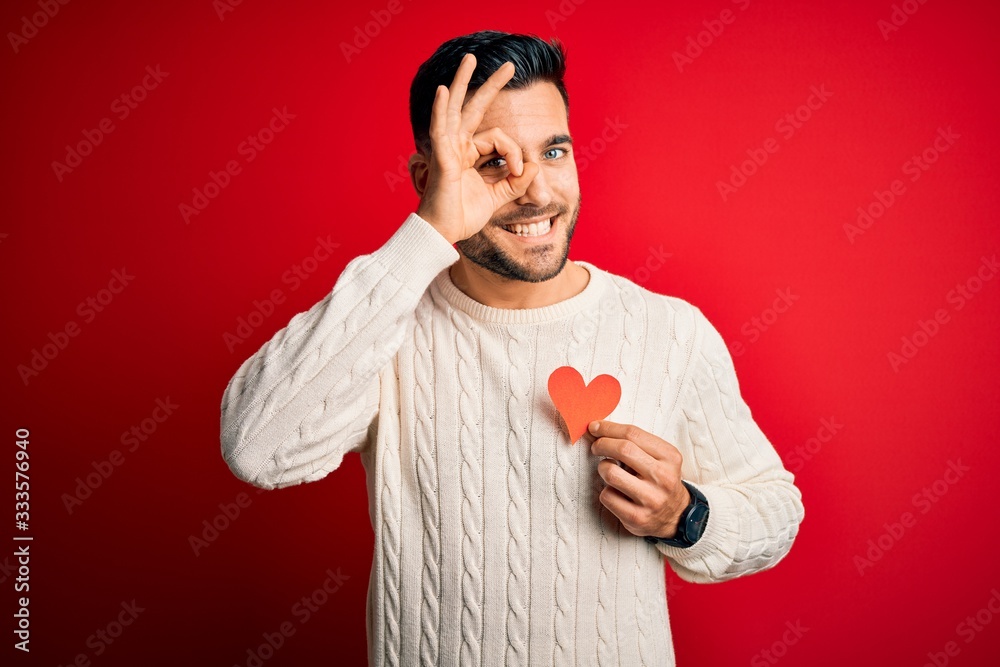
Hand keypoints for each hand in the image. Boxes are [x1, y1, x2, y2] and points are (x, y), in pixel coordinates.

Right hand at [415, 53, 539, 243]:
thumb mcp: (497, 197)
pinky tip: (444, 91)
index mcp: (469, 154)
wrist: (444, 234)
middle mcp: (458, 146)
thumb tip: (535, 167)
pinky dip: (441, 110)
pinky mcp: (442, 159)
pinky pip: (441, 130)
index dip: (515, 152)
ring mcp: (448, 150)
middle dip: (491, 85)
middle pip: (475, 108)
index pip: (499, 138)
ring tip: (469, 59)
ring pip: (456, 109)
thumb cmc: (462, 215)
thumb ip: (516, 183)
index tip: (522, 173)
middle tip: (508, 65)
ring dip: (462, 82)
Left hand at [588, 419, 690, 538]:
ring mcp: (651, 499)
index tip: (595, 427)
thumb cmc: (660, 480)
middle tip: (596, 446)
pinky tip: (615, 491)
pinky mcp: (637, 517)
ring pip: (611, 473)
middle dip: (602, 444)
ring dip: (603, 468)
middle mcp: (663, 477)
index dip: (608, 428)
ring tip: (608, 470)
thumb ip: (636, 442)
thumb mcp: (660, 457)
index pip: (633, 434)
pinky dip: (606, 491)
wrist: (675, 515)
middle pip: (623, 450)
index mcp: (669, 457)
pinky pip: (607, 496)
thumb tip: (599, 429)